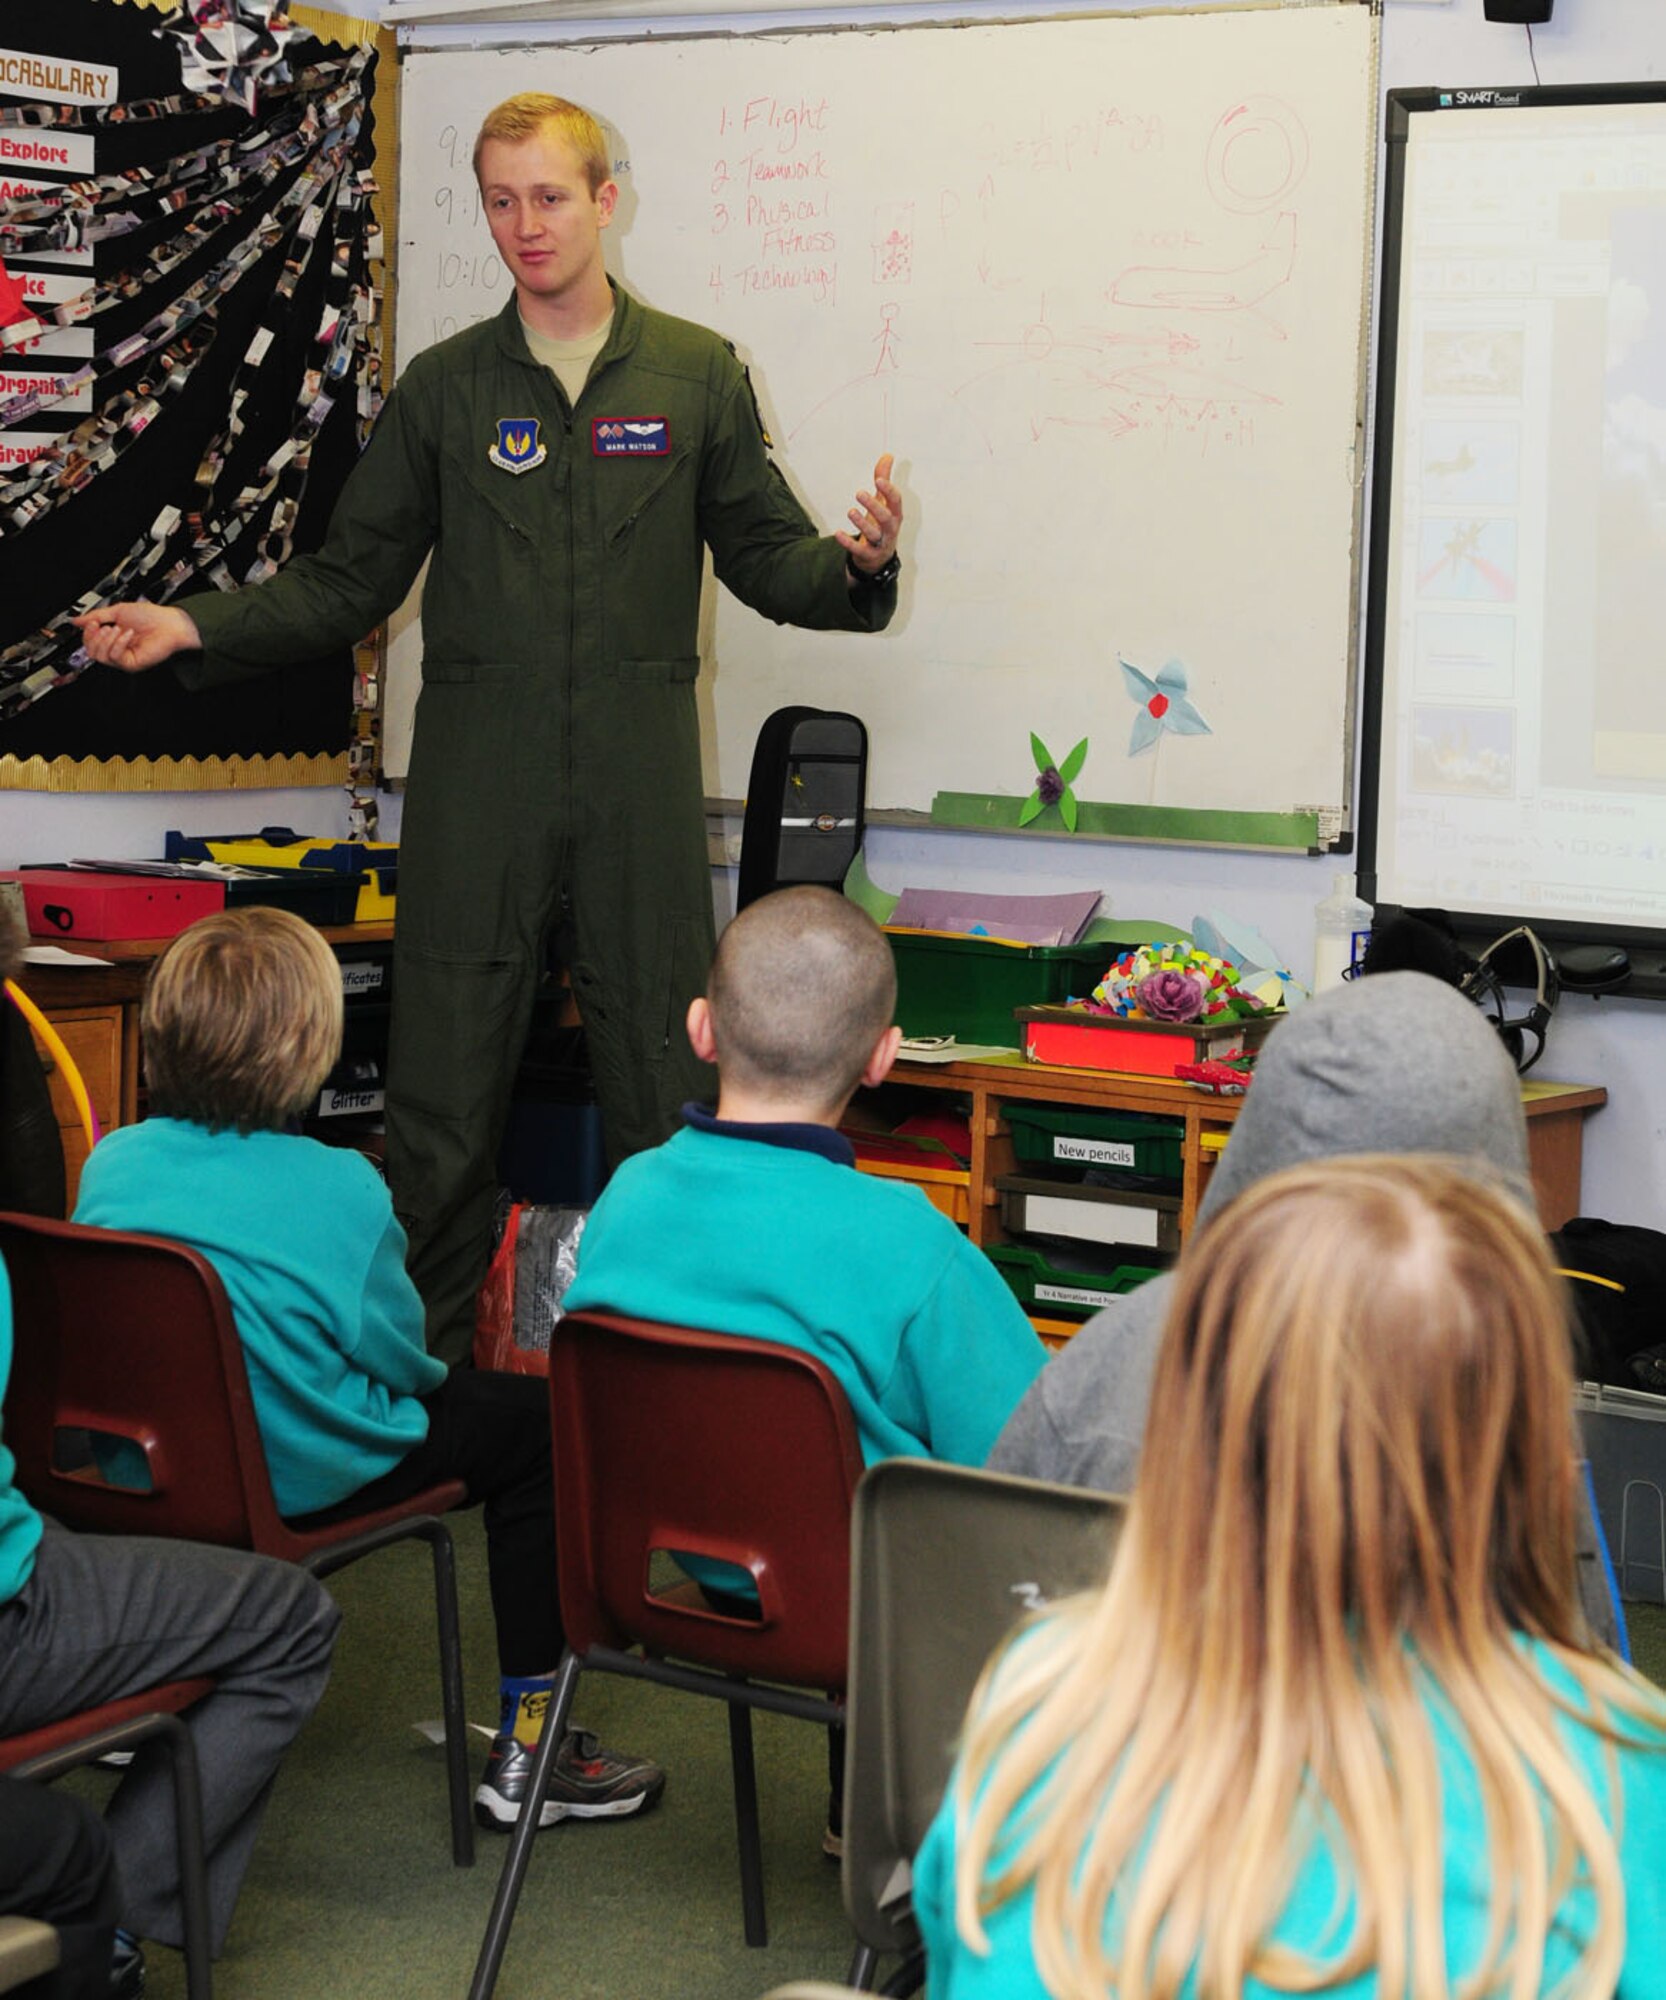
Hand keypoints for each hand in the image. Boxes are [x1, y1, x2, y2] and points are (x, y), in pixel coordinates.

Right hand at [72, 602, 200, 672]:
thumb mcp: (117, 611)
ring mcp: (124, 657)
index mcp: (113, 637)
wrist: (170, 623)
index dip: (87, 633)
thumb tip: (77, 620)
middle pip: (91, 652)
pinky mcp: (131, 663)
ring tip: (117, 629)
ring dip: (105, 640)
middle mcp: (117, 648)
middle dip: (93, 637)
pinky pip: (115, 657)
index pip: (90, 642)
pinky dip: (118, 643)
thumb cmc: (152, 617)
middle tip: (103, 626)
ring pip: (100, 656)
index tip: (91, 623)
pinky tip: (128, 634)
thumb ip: (96, 616)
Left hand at [835, 452, 901, 574]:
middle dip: (874, 506)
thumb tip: (887, 455)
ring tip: (850, 511)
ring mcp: (880, 544)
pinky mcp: (868, 555)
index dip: (889, 491)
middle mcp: (890, 529)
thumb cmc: (881, 524)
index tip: (879, 480)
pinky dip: (848, 543)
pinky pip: (858, 550)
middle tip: (859, 493)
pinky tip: (837, 533)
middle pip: (886, 518)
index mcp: (895, 514)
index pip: (896, 501)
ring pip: (873, 534)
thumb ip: (884, 479)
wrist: (879, 558)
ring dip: (862, 523)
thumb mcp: (884, 502)